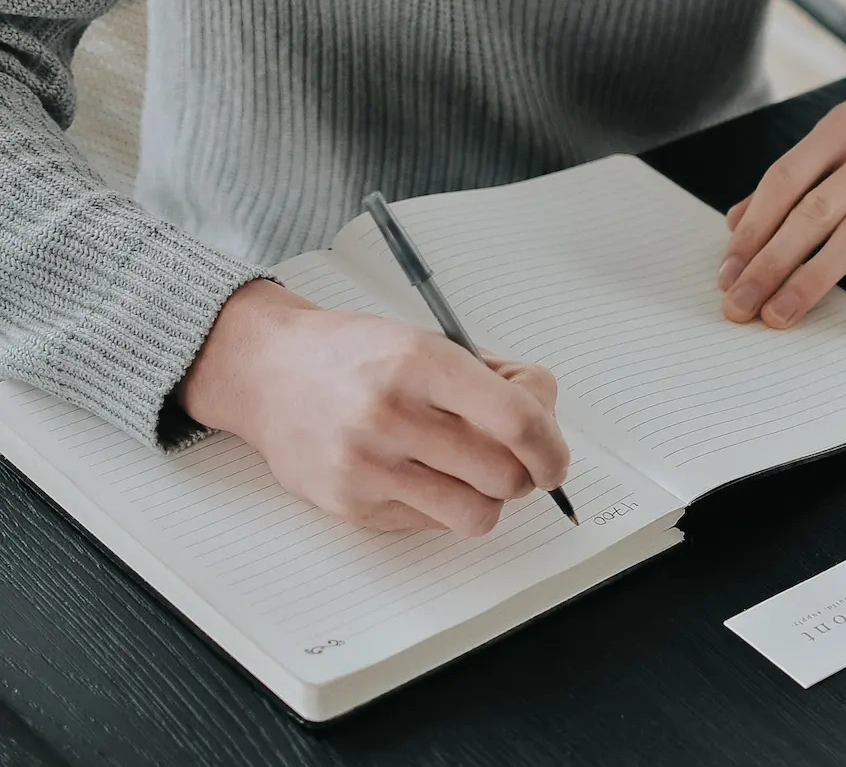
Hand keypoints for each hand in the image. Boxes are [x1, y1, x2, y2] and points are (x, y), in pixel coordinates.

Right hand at [178, 280, 570, 535]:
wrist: (268, 371)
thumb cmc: (357, 355)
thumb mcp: (430, 340)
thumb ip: (495, 380)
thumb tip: (546, 421)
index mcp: (420, 363)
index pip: (517, 420)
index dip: (552, 446)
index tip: (555, 456)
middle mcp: (390, 415)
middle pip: (505, 476)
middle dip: (526, 472)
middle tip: (518, 459)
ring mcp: (367, 466)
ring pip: (476, 514)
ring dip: (490, 498)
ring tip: (473, 471)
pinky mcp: (351, 505)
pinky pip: (434, 525)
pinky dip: (446, 505)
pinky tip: (426, 474)